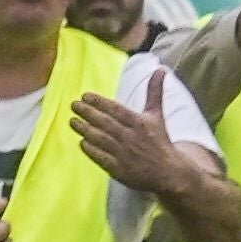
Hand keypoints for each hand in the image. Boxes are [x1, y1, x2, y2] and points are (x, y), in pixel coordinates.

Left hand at [72, 66, 198, 194]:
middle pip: (105, 123)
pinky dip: (91, 150)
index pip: (115, 109)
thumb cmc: (159, 141)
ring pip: (100, 139)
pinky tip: (81, 142)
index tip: (85, 96)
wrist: (168, 171)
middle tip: (74, 105)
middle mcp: (130, 137)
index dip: (99, 102)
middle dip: (87, 113)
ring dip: (85, 129)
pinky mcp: (119, 169)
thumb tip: (160, 70)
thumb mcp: (157, 115)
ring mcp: (123, 154)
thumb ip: (154, 92)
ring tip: (72, 121)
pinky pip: (101, 157)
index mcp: (139, 123)